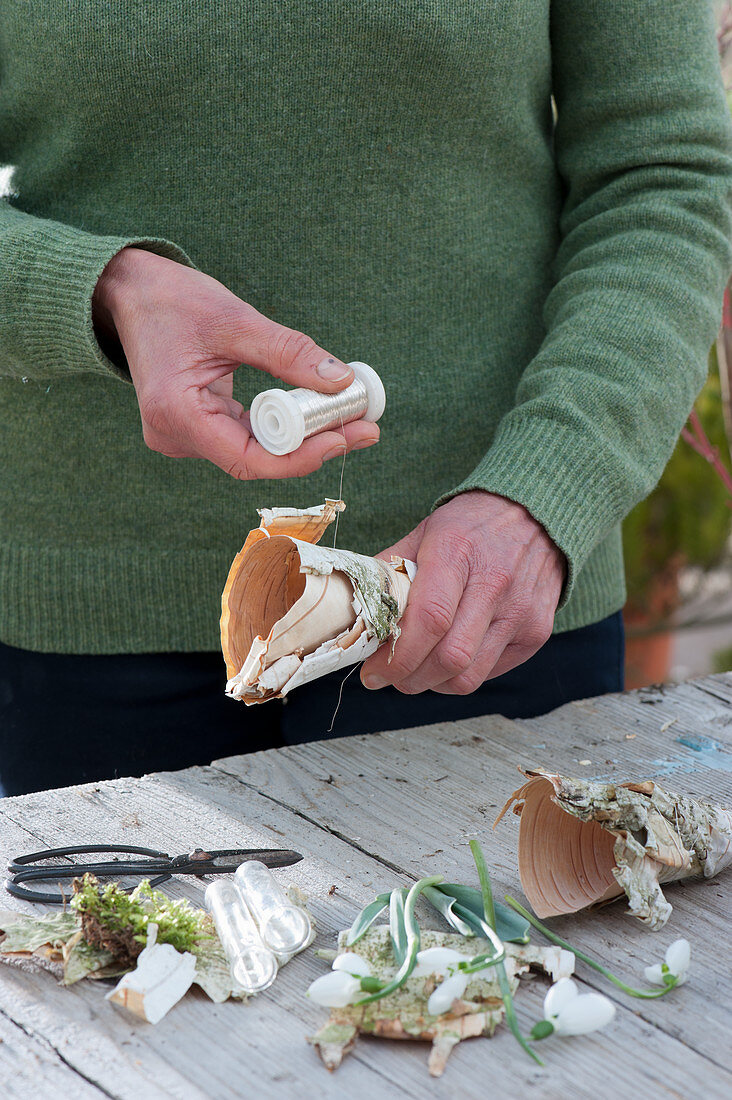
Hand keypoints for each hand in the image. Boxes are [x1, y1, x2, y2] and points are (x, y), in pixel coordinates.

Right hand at [92, 247, 378, 477]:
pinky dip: (281, 428)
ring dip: (301, 438)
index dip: (301, 458)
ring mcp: (183, 437)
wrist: (129, 293)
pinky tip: (316, 415)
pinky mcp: (194, 429)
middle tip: (363, 426)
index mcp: (176, 413)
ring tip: (349, 418)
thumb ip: (288, 352)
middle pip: (255, 460)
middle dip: (312, 446)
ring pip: (253, 452)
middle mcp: (175, 436)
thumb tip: (341, 381)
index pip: (247, 460)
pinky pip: (245, 439)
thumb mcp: (235, 319)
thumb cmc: (171, 300)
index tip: (345, 439)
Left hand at [360, 491, 565, 694]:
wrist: (535, 514)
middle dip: (409, 678)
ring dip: (433, 684)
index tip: (372, 671)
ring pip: (469, 676)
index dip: (396, 657)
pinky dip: (460, 676)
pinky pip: (489, 673)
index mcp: (458, 552)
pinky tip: (447, 659)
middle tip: (388, 676)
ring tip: (416, 670)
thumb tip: (353, 612)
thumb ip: (388, 572)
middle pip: (449, 658)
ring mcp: (521, 611)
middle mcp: (495, 583)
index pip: (429, 619)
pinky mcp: (537, 632)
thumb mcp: (424, 533)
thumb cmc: (471, 526)